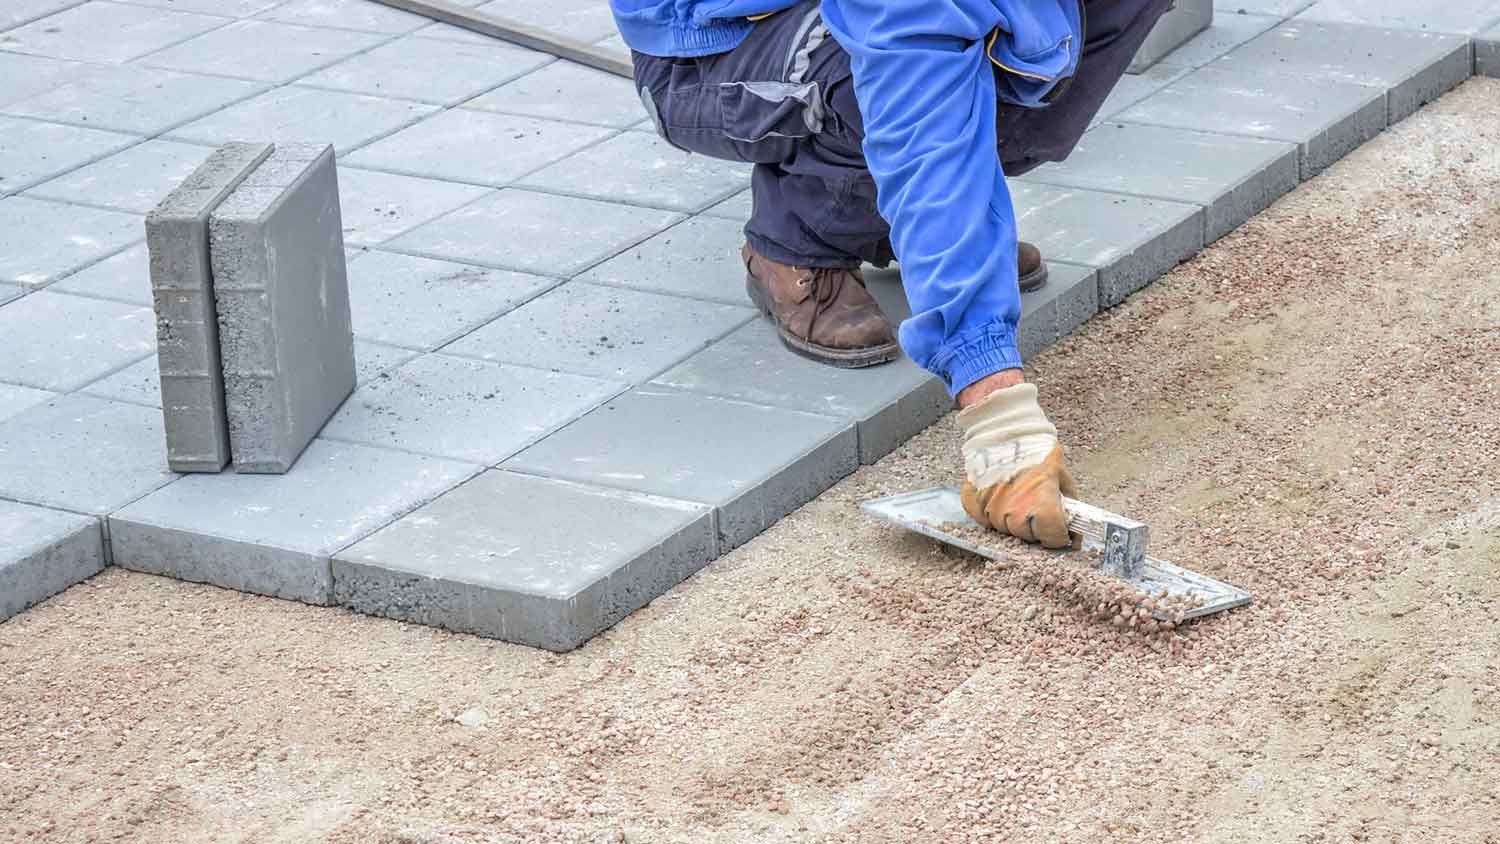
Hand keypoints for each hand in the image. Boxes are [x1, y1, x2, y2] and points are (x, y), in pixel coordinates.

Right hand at [957, 381, 1078, 547]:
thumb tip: (1073, 529)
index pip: (1052, 539)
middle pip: (1027, 538)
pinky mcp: (974, 502)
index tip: (1059, 529)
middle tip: (1037, 506)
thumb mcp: (1062, 476)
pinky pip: (982, 520)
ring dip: (1013, 520)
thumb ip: (1069, 505)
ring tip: (1017, 497)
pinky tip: (999, 498)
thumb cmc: (1035, 451)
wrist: (1005, 430)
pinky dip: (989, 513)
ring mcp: (991, 510)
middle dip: (1035, 527)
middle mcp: (1014, 514)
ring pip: (1004, 529)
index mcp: (1042, 507)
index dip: (1058, 535)